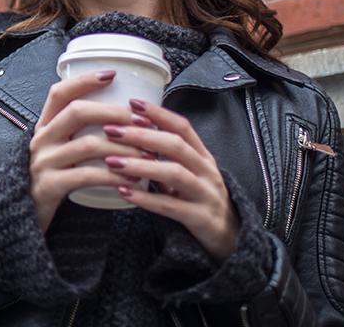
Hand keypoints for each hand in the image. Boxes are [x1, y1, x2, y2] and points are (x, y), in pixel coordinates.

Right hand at [28, 70, 151, 232]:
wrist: (21, 220)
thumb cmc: (51, 182)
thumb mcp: (57, 153)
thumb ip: (77, 136)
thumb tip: (122, 120)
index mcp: (44, 127)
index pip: (59, 93)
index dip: (84, 80)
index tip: (112, 75)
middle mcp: (40, 140)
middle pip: (76, 112)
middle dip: (114, 112)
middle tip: (142, 122)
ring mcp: (43, 162)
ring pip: (88, 145)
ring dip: (123, 148)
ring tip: (148, 155)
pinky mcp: (49, 187)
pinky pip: (87, 176)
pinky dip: (114, 176)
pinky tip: (132, 179)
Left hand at [101, 97, 239, 259]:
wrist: (232, 239)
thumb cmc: (201, 200)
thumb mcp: (191, 173)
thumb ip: (168, 156)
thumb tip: (133, 131)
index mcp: (203, 156)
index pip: (182, 126)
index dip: (158, 113)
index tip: (132, 103)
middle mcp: (207, 171)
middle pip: (175, 146)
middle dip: (142, 135)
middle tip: (111, 130)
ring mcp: (206, 195)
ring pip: (174, 173)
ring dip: (141, 165)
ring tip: (112, 161)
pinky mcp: (201, 219)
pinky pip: (171, 207)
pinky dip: (146, 198)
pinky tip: (124, 192)